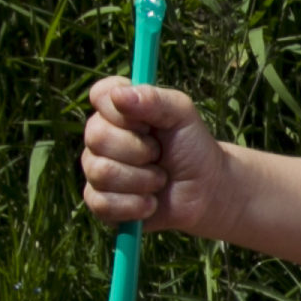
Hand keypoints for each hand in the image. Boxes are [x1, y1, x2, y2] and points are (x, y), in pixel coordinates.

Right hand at [81, 78, 227, 233]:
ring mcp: (96, 168)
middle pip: (97, 137)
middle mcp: (100, 136)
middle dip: (140, 150)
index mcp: (117, 108)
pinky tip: (151, 202)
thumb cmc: (192, 147)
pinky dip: (136, 205)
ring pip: (102, 172)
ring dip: (143, 180)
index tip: (148, 122)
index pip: (100, 95)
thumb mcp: (183, 115)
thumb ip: (155, 100)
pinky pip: (102, 203)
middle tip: (159, 154)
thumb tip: (118, 94)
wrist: (205, 191)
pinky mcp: (98, 202)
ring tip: (159, 179)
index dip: (123, 111)